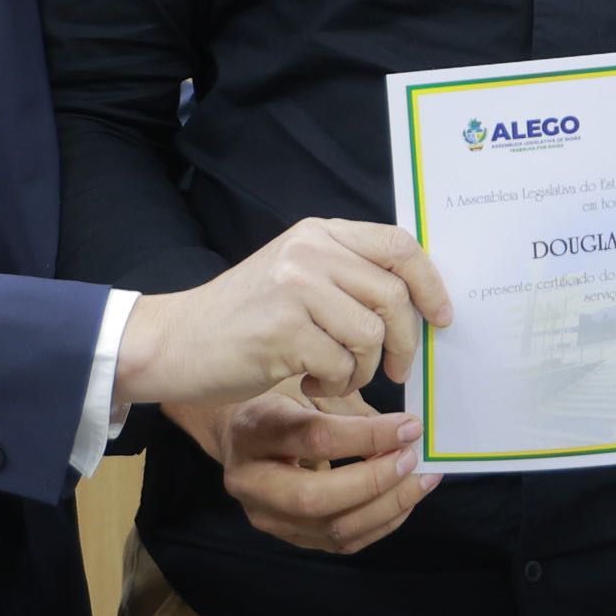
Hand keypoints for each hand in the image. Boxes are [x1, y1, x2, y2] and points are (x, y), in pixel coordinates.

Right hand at [113, 219, 453, 412]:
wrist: (173, 342)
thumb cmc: (243, 318)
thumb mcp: (296, 276)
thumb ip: (348, 274)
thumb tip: (419, 297)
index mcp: (319, 233)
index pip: (399, 244)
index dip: (430, 283)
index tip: (443, 316)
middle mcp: (309, 251)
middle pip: (393, 295)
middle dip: (404, 340)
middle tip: (394, 369)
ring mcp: (295, 287)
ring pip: (371, 333)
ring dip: (363, 368)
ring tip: (335, 374)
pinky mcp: (284, 329)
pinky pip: (341, 363)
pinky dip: (334, 382)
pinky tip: (309, 382)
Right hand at [170, 385, 440, 554]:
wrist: (241, 433)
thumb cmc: (281, 399)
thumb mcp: (306, 386)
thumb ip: (348, 409)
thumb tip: (405, 432)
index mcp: (252, 431)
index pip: (314, 439)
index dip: (368, 436)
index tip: (409, 427)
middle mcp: (249, 481)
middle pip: (315, 498)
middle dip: (375, 481)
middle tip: (413, 457)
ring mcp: (264, 515)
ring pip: (331, 529)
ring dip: (387, 507)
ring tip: (422, 479)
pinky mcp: (286, 535)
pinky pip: (339, 541)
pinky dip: (381, 523)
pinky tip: (404, 499)